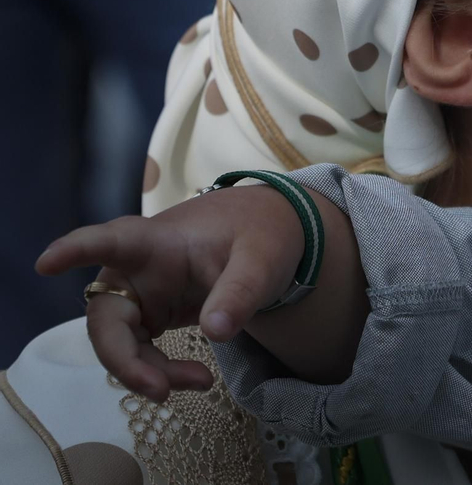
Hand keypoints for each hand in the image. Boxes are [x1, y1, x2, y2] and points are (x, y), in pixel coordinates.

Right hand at [36, 185, 303, 401]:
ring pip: (121, 342)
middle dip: (122, 358)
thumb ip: (240, 292)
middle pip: (107, 315)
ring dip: (148, 371)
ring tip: (201, 381)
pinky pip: (141, 350)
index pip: (112, 241)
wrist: (274, 234)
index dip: (76, 250)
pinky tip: (196, 378)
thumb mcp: (262, 259)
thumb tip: (215, 333)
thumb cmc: (261, 234)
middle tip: (158, 390)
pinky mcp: (153, 313)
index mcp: (158, 242)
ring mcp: (142, 294)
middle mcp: (137, 269)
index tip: (46, 263)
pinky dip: (161, 370)